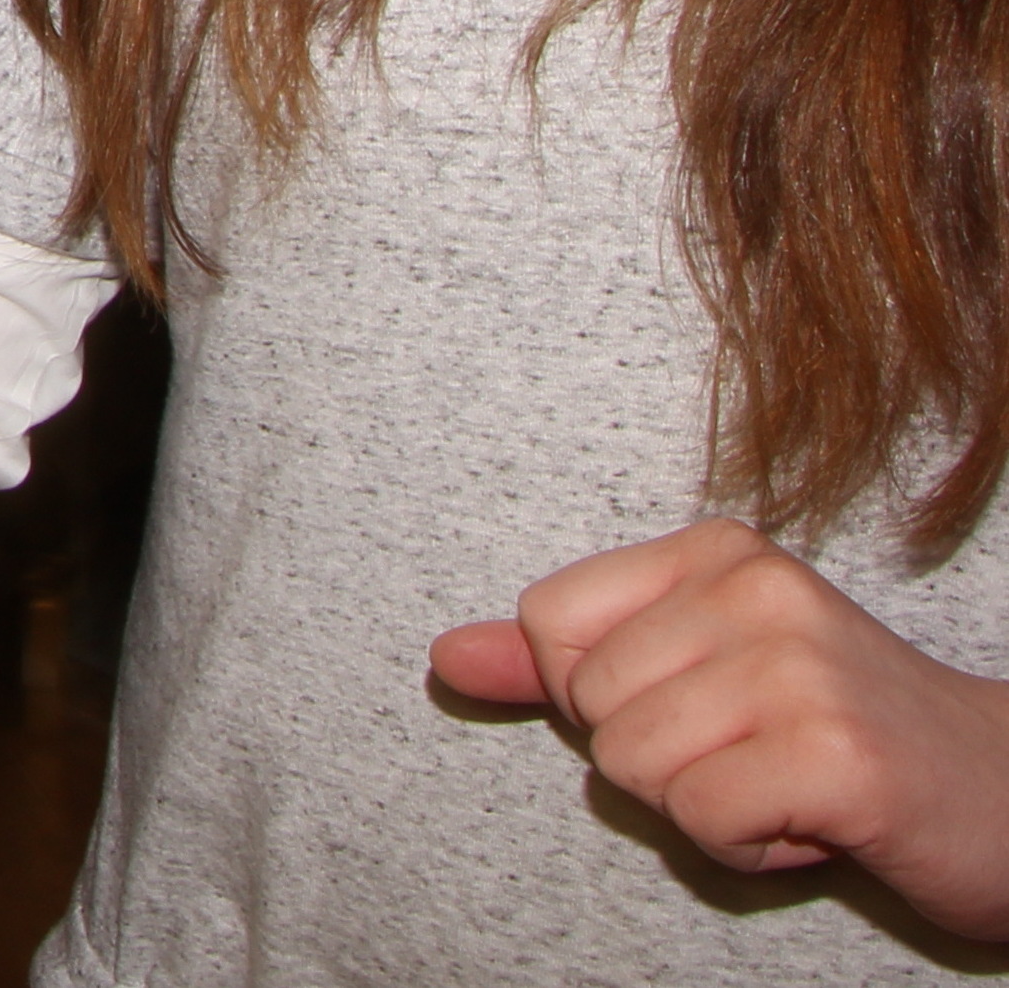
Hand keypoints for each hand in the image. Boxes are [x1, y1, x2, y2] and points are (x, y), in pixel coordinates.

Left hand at [433, 518, 1008, 936]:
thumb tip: (448, 656)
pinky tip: (816, 822)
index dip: (599, 695)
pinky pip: (700, 821)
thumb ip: (565, 663)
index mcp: (718, 553)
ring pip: (633, 767)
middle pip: (587, 704)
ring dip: (705, 808)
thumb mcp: (695, 677)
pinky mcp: (835, 754)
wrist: (1007, 796)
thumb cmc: (836, 737)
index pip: (549, 623)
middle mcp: (758, 590)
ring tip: (787, 784)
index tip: (699, 705)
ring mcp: (800, 668)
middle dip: (659, 759)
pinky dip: (749, 847)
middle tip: (759, 754)